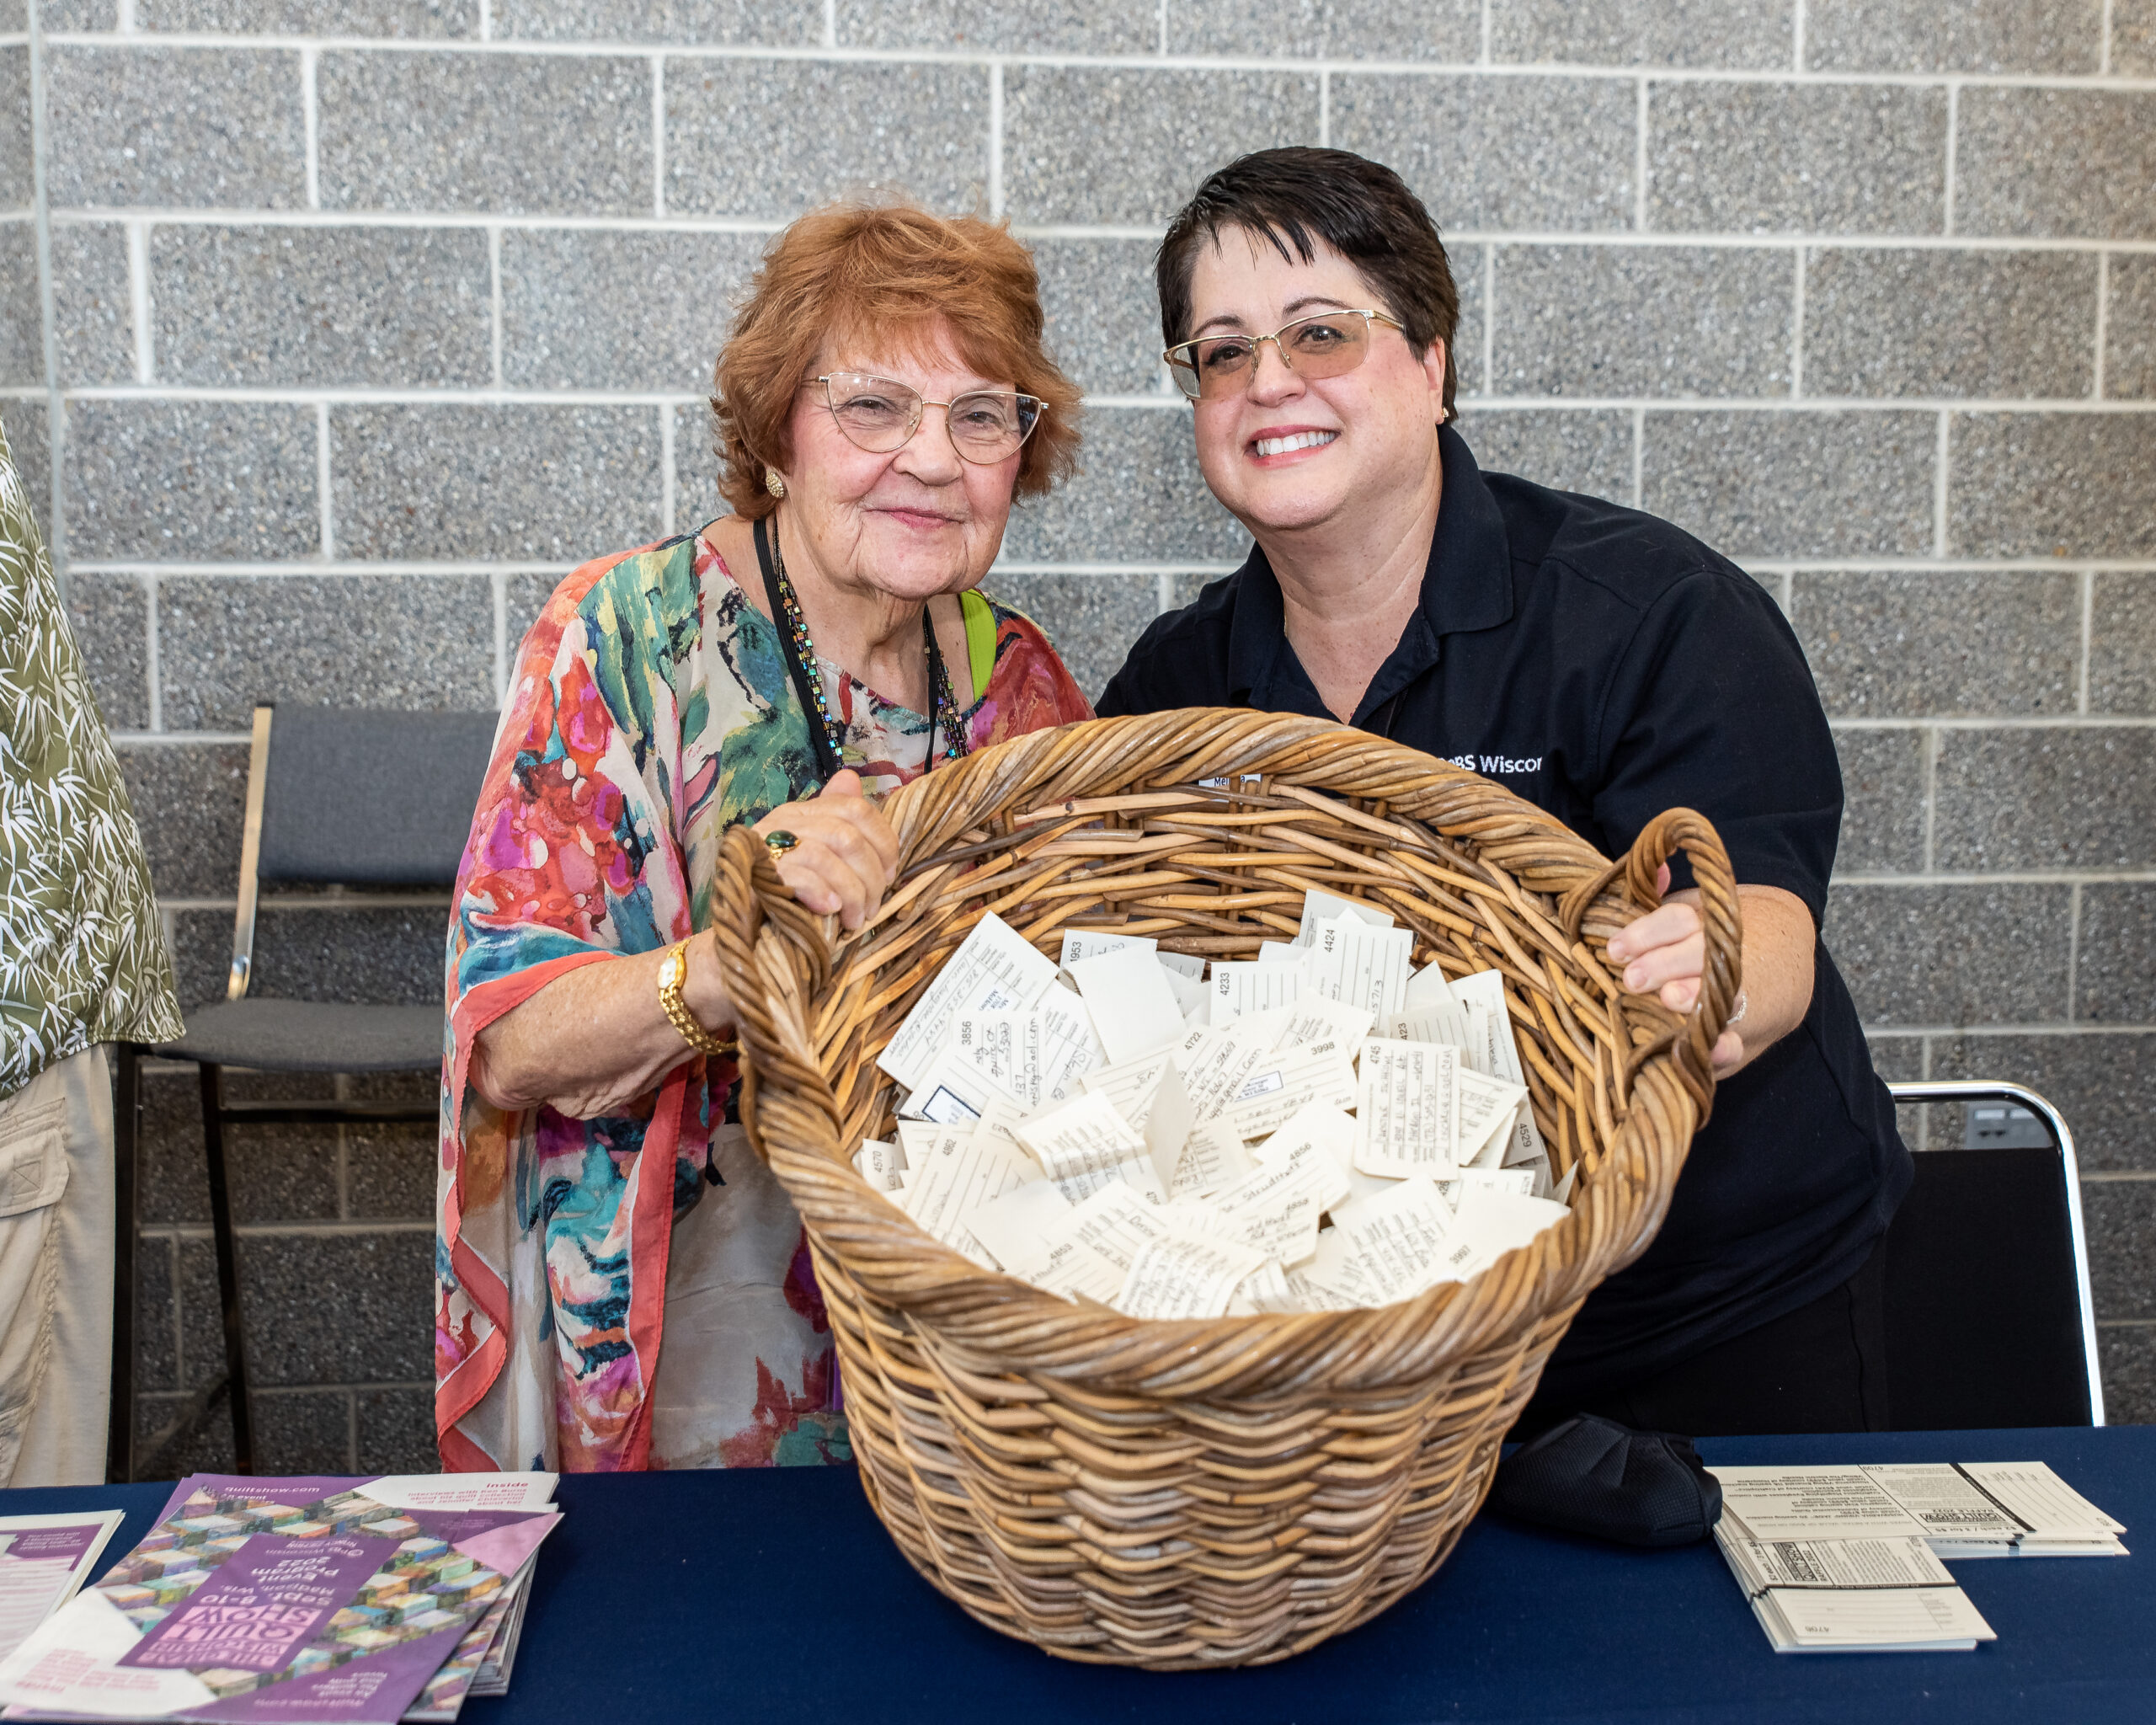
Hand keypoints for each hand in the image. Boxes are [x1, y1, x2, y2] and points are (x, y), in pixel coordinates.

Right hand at [753, 770, 900, 931]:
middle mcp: (785, 821)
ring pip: (827, 855)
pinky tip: (831, 911)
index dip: (884, 841)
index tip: (891, 874)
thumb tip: (851, 778)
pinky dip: (822, 894)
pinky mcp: (755, 873)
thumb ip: (837, 820)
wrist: (735, 917)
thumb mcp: (813, 850)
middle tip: (872, 909)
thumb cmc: (781, 886)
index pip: (856, 809)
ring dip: (851, 893)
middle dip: (871, 877)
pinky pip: (800, 876)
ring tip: (855, 920)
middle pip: (846, 836)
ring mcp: (768, 846)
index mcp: (803, 811)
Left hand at [1606, 863, 1743, 1075]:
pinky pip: (1736, 1043)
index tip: (1616, 950)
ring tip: (1668, 999)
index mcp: (1702, 927)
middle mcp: (1720, 959)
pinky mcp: (1741, 1036)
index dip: (1646, 932)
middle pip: (1696, 953)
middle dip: (1663, 964)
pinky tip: (1713, 1046)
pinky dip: (1725, 1047)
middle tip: (1631, 979)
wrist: (1776, 975)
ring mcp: (1735, 997)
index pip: (1678, 920)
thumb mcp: (1681, 920)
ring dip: (1695, 995)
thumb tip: (1655, 868)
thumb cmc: (1699, 946)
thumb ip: (1656, 898)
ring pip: (1719, 992)